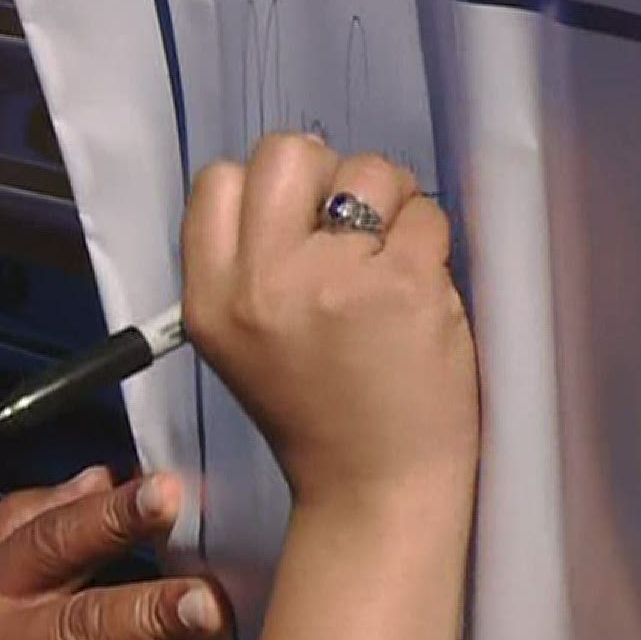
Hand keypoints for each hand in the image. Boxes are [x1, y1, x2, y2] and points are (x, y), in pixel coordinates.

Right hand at [180, 133, 477, 511]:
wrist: (373, 488)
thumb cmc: (315, 411)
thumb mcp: (238, 341)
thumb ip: (247, 264)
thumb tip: (302, 180)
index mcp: (210, 300)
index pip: (217, 181)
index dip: (266, 188)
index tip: (297, 225)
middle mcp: (261, 284)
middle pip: (286, 152)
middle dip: (327, 174)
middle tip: (348, 229)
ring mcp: (333, 280)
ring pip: (366, 170)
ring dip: (388, 202)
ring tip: (389, 262)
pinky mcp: (404, 285)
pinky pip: (425, 211)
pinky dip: (430, 238)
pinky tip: (420, 287)